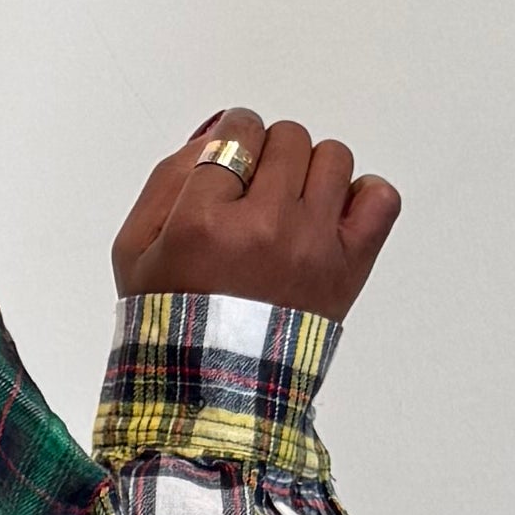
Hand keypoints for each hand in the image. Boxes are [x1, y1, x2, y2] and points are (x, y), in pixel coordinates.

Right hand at [110, 107, 399, 322]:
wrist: (216, 383)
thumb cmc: (171, 316)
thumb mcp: (134, 247)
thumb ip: (168, 177)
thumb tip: (218, 130)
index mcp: (204, 219)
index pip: (238, 131)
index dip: (233, 140)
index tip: (230, 165)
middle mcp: (266, 225)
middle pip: (287, 137)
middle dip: (269, 156)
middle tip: (256, 193)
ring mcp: (315, 244)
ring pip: (333, 157)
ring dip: (312, 172)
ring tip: (293, 207)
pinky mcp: (352, 265)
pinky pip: (380, 197)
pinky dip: (363, 197)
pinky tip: (332, 218)